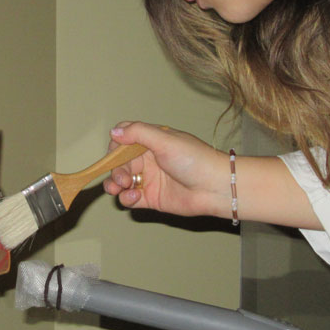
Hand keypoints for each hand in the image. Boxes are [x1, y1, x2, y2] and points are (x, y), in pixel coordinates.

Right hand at [102, 121, 230, 218]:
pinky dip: (126, 198)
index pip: (124, 140)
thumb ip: (138, 133)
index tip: (114, 154)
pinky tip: (134, 196)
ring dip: (114, 184)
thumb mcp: (165, 140)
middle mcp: (148, 160)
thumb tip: (114, 131)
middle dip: (115, 170)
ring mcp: (149, 180)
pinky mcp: (151, 198)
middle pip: (119, 162)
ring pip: (121, 181)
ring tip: (118, 188)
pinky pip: (130, 198)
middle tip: (121, 179)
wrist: (215, 187)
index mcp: (151, 142)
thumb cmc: (195, 160)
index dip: (115, 146)